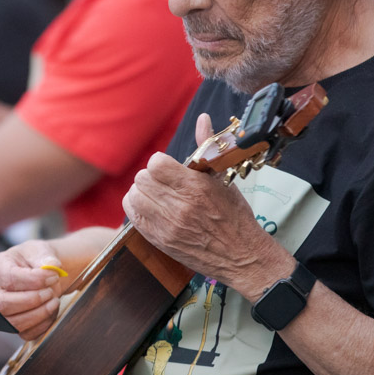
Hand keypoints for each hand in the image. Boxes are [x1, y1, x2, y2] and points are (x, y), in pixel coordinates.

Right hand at [0, 239, 72, 340]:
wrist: (41, 272)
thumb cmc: (34, 260)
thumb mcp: (39, 250)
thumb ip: (45, 256)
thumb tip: (52, 265)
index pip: (9, 278)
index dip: (34, 280)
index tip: (53, 276)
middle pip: (4, 304)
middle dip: (33, 300)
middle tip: (51, 291)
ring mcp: (0, 310)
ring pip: (13, 322)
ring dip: (38, 314)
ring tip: (54, 301)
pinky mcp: (12, 324)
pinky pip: (24, 333)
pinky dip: (41, 325)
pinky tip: (51, 311)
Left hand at [121, 113, 291, 299]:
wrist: (241, 255)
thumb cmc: (234, 215)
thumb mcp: (222, 178)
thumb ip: (206, 147)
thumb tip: (203, 118)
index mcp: (195, 187)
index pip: (156, 163)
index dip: (160, 163)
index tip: (168, 168)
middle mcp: (179, 206)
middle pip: (142, 179)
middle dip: (151, 177)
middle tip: (163, 183)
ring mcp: (167, 225)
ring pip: (134, 196)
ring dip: (142, 192)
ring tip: (156, 195)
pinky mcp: (159, 240)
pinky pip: (132, 216)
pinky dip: (137, 208)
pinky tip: (150, 208)